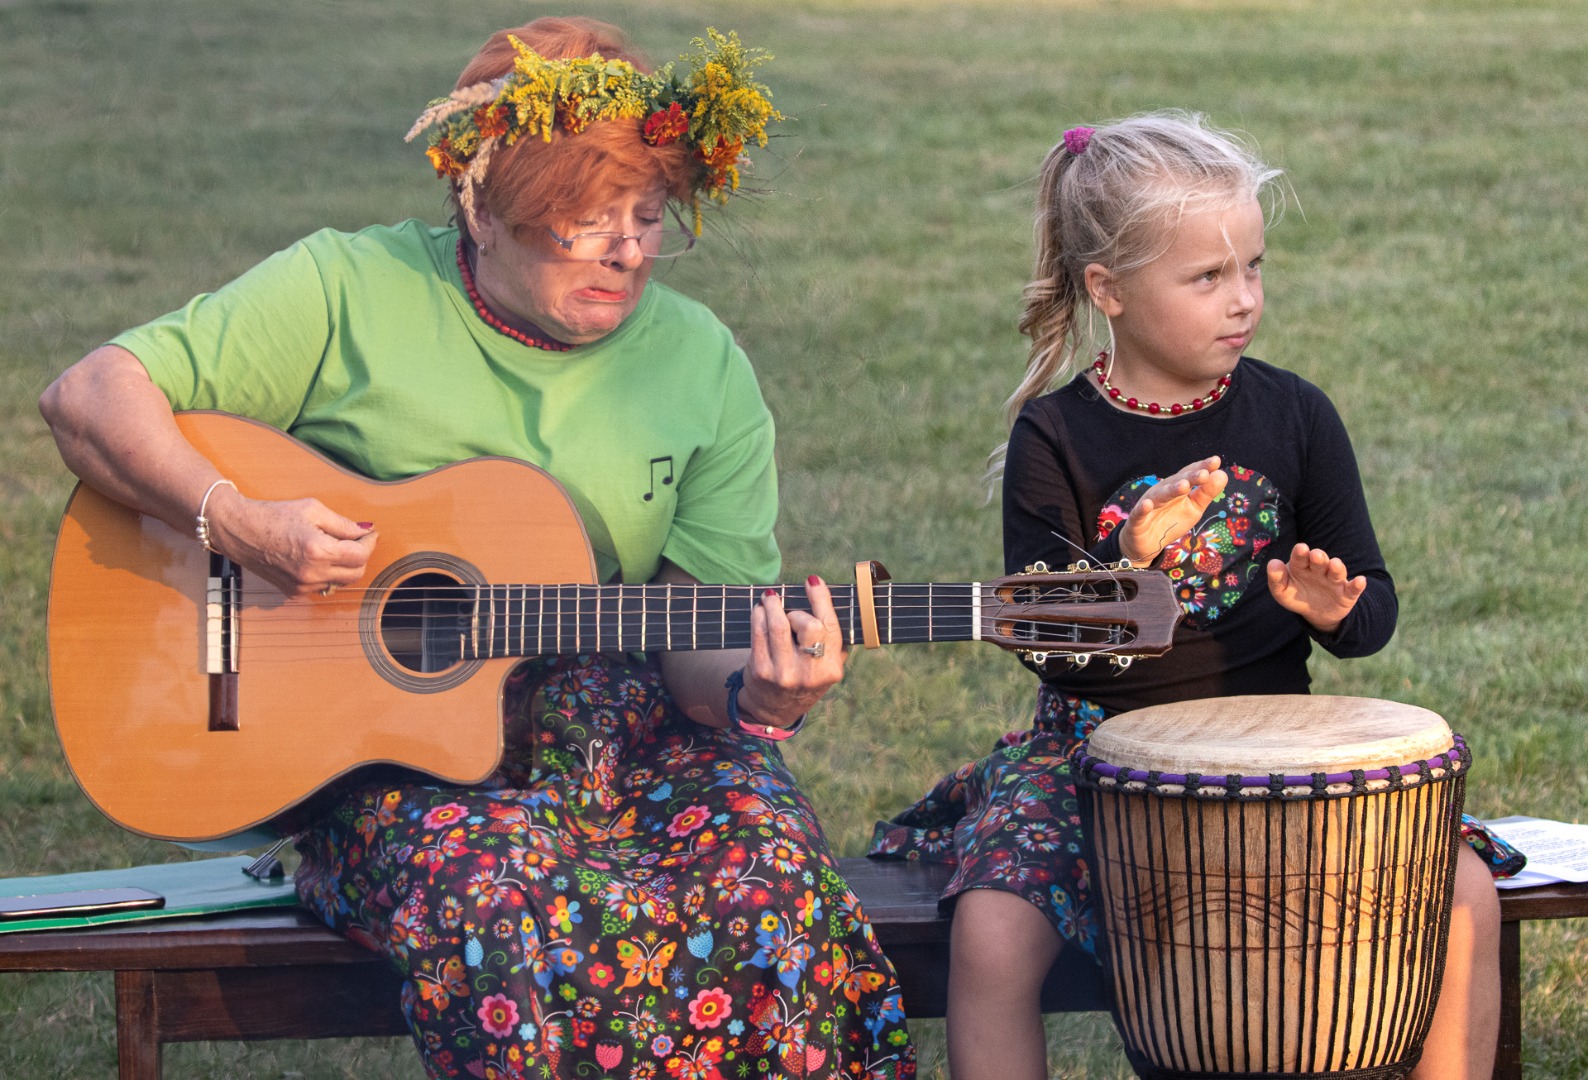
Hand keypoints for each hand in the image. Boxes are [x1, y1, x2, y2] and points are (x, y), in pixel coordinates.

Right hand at [205, 485, 376, 597]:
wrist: (238, 530)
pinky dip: (326, 573)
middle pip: (355, 573)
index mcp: (317, 550)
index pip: (360, 555)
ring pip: (340, 582)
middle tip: (356, 540)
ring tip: (332, 546)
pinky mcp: (293, 592)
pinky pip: (322, 585)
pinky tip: (315, 557)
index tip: (368, 533)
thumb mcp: (312, 510)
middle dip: (360, 556)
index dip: (369, 543)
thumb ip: (343, 524)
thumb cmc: (273, 515)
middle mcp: (311, 573)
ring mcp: (301, 586)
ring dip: (343, 566)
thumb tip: (366, 530)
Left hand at [736, 576, 846, 728]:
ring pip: (778, 626)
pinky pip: (759, 634)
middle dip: (797, 611)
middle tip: (788, 610)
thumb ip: (831, 641)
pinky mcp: (762, 672)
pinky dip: (758, 616)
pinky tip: (759, 611)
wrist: (775, 709)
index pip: (830, 627)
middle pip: (809, 625)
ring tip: (769, 598)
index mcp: (831, 668)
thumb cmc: (803, 677)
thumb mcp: (824, 667)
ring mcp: (784, 674)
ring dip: (772, 605)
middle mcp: (810, 673)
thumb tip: (823, 596)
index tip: (812, 581)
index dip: (821, 599)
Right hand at [1118, 456, 1227, 566]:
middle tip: (1205, 474)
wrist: (1148, 542)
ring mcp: (1149, 504)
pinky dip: (1142, 508)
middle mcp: (1163, 492)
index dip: (1202, 468)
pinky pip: (1139, 513)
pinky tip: (1147, 504)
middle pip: (1177, 482)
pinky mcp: (1137, 519)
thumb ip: (1207, 493)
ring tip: (1184, 486)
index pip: (1190, 474)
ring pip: (1160, 495)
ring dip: (1171, 490)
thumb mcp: (1194, 508)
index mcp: (1177, 487)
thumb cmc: (1172, 521)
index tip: (1216, 461)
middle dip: (1190, 477)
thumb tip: (1222, 474)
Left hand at [1266, 542, 1366, 632]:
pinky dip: (1358, 585)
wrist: (1315, 614)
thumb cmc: (1297, 596)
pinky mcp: (1347, 594)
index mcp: (1302, 566)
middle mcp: (1319, 570)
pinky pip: (1353, 589)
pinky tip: (1361, 581)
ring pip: (1337, 571)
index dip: (1300, 553)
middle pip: (1320, 561)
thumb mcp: (1282, 592)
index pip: (1300, 557)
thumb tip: (1272, 563)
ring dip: (1337, 567)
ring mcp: (1334, 581)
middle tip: (1316, 555)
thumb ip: (1276, 579)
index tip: (1300, 548)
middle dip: (1319, 557)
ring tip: (1335, 564)